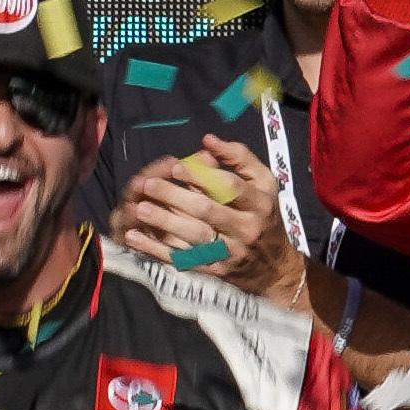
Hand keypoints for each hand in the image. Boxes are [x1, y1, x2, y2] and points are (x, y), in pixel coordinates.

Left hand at [108, 136, 305, 305]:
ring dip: (165, 222)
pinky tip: (134, 237)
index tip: (175, 167)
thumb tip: (208, 140)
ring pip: (194, 236)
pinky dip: (157, 249)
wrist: (275, 267)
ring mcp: (231, 251)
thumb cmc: (264, 215)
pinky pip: (183, 259)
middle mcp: (247, 227)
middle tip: (148, 184)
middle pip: (207, 211)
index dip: (202, 176)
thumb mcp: (263, 184)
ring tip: (140, 208)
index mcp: (259, 203)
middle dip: (175, 197)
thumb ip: (239, 158)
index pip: (230, 188)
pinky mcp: (215, 269)